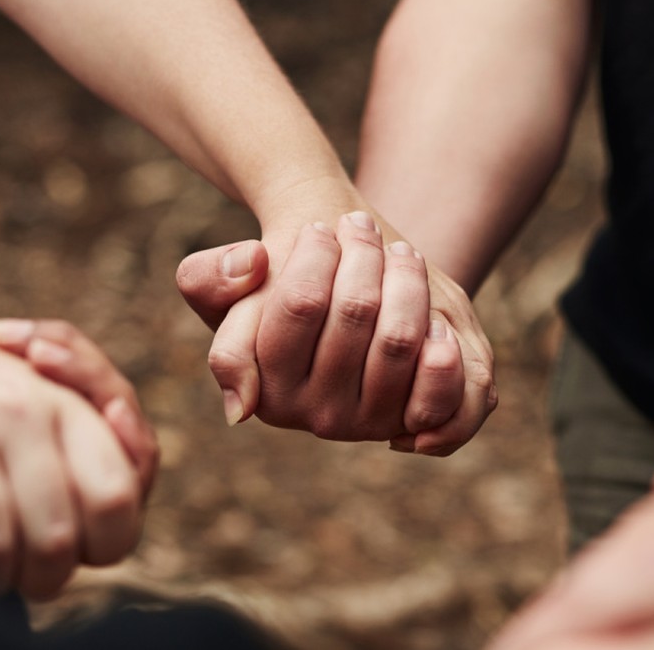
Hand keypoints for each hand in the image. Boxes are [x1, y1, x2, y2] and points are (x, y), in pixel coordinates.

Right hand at [0, 275, 141, 598]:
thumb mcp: (47, 391)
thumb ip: (86, 446)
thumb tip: (116, 502)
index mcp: (69, 404)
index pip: (119, 496)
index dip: (107, 538)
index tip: (82, 543)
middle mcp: (21, 413)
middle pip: (57, 537)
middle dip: (45, 575)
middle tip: (28, 574)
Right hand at [177, 211, 496, 455]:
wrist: (343, 306)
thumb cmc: (278, 286)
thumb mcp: (227, 277)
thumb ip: (209, 281)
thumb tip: (248, 301)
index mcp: (266, 390)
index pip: (301, 303)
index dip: (317, 254)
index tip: (320, 228)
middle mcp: (317, 417)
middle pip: (357, 312)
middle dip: (365, 255)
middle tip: (362, 228)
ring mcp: (371, 425)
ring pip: (401, 337)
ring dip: (407, 278)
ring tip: (399, 252)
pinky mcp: (419, 422)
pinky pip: (443, 388)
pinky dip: (444, 344)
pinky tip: (433, 313)